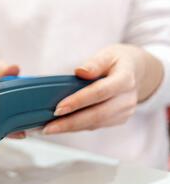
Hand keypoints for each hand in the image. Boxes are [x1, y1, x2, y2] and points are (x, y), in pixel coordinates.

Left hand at [43, 44, 163, 134]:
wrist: (135, 71)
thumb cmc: (116, 61)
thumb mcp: (107, 54)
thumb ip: (94, 63)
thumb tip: (80, 71)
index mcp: (125, 79)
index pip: (100, 92)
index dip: (78, 101)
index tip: (58, 109)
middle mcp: (127, 98)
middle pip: (97, 114)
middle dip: (70, 123)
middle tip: (48, 127)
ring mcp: (125, 111)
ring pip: (95, 124)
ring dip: (70, 128)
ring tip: (49, 129)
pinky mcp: (119, 119)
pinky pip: (95, 126)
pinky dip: (77, 128)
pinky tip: (60, 127)